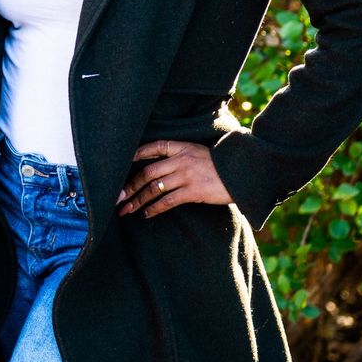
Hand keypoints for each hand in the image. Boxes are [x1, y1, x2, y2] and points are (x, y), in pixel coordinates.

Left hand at [116, 139, 231, 218]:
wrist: (243, 173)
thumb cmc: (222, 165)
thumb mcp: (200, 153)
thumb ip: (181, 156)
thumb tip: (160, 168)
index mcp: (182, 147)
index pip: (154, 146)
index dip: (136, 154)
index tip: (121, 163)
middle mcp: (181, 159)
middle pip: (147, 172)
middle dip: (129, 186)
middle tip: (117, 197)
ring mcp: (186, 175)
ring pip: (154, 188)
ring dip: (137, 200)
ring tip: (127, 210)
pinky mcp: (193, 191)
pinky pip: (167, 201)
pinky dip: (154, 209)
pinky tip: (146, 215)